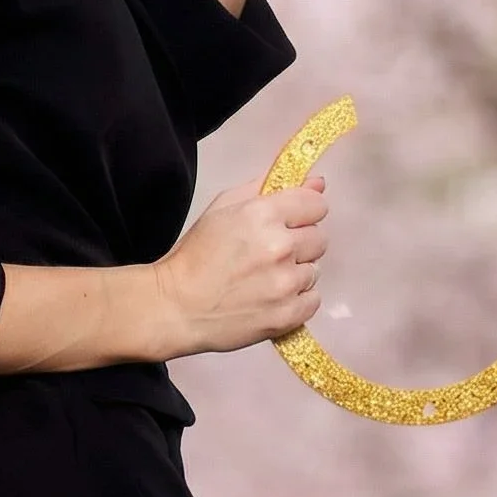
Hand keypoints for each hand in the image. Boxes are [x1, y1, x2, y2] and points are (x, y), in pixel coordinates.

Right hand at [153, 170, 326, 356]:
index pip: (316, 204)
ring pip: (314, 270)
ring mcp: (286, 283)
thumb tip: (316, 182)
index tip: (290, 222)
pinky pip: (313, 300)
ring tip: (264, 280)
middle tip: (269, 255)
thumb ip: (267, 188)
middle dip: (299, 243)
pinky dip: (296, 300)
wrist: (176, 306)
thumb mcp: (222, 208)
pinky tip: (270, 298)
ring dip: (295, 273)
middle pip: (319, 238)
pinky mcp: (288, 314)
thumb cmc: (196, 255)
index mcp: (262, 214)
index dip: (304, 212)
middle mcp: (280, 246)